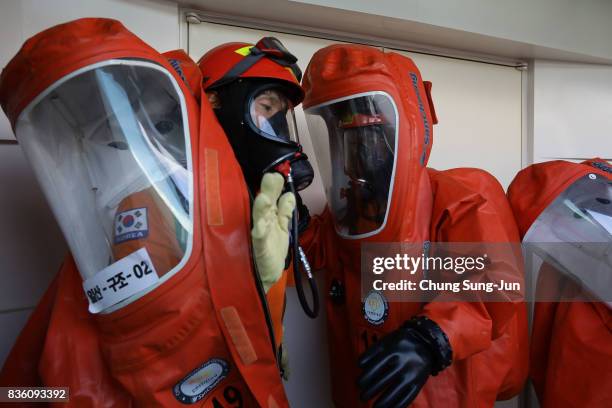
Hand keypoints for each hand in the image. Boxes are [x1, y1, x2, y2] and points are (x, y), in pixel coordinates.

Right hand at [251, 173, 295, 291]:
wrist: (264, 277)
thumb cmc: (270, 252)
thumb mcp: (281, 229)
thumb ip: (284, 212)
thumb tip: (289, 193)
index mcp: (268, 217)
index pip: (271, 198)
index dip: (274, 186)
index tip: (279, 173)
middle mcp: (262, 222)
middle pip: (264, 204)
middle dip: (268, 191)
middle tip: (272, 176)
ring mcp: (259, 235)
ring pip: (259, 219)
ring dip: (261, 209)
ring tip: (264, 197)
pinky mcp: (258, 248)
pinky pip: (259, 238)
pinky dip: (260, 230)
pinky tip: (260, 224)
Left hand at [358, 317, 451, 407]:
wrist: (426, 342)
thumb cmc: (400, 343)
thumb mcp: (386, 341)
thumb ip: (372, 352)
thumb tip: (360, 366)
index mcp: (392, 350)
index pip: (374, 368)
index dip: (364, 379)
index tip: (359, 384)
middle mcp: (402, 363)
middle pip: (381, 382)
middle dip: (369, 392)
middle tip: (362, 397)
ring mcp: (411, 374)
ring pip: (393, 393)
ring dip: (381, 403)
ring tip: (374, 407)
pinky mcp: (418, 383)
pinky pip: (406, 398)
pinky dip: (396, 406)